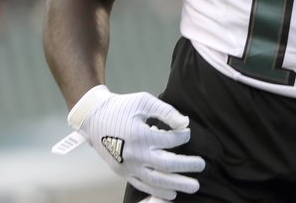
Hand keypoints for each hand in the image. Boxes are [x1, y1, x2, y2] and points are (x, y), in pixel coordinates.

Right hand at [51, 85, 205, 199]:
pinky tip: (171, 194)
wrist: (93, 118)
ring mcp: (129, 166)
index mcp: (141, 135)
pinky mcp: (123, 172)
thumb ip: (166, 111)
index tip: (187, 133)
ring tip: (194, 186)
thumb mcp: (143, 101)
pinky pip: (142, 186)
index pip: (171, 140)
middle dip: (187, 166)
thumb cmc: (121, 107)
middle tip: (202, 165)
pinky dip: (157, 192)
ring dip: (177, 184)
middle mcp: (136, 154)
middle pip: (167, 165)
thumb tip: (185, 123)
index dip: (183, 137)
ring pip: (156, 180)